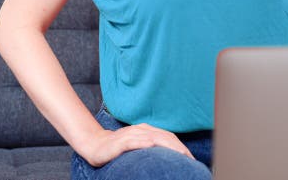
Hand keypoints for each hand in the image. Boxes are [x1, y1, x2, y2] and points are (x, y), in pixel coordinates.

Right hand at [80, 123, 196, 167]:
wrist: (96, 144)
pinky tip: (151, 145)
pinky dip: (143, 142)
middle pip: (164, 136)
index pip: (168, 137)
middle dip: (178, 147)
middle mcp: (141, 129)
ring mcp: (131, 134)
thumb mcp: (138, 145)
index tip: (191, 158)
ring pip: (152, 137)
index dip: (181, 146)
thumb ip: (152, 147)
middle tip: (189, 158)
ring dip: (166, 145)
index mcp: (147, 130)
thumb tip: (169, 155)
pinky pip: (133, 141)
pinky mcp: (120, 142)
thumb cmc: (119, 147)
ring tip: (179, 153)